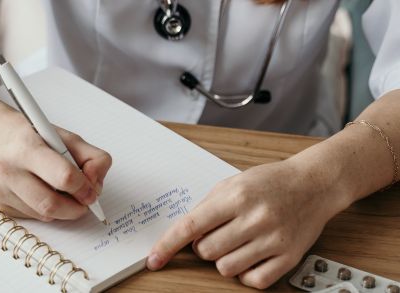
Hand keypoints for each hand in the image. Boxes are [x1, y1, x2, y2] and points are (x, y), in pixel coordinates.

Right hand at [0, 107, 111, 220]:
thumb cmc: (28, 133)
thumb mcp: (65, 136)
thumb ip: (92, 157)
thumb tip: (96, 183)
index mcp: (27, 147)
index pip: (64, 177)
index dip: (84, 188)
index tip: (92, 190)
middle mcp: (7, 170)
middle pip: (52, 205)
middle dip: (77, 207)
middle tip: (86, 200)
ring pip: (44, 215)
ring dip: (63, 209)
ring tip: (66, 192)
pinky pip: (33, 217)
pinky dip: (47, 210)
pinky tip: (45, 192)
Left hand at [147, 160, 349, 288]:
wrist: (313, 184)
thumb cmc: (271, 182)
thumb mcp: (234, 182)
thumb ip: (208, 206)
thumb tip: (186, 234)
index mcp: (237, 196)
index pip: (191, 226)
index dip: (168, 245)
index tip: (154, 259)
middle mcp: (255, 219)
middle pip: (206, 252)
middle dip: (205, 246)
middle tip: (219, 234)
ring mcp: (273, 240)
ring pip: (226, 269)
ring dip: (224, 259)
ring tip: (238, 242)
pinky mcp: (289, 257)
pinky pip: (253, 281)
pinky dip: (246, 273)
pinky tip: (252, 255)